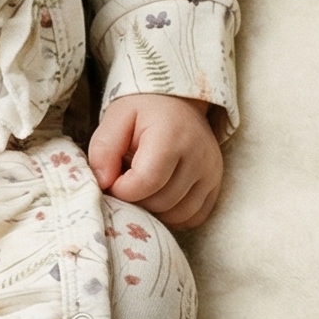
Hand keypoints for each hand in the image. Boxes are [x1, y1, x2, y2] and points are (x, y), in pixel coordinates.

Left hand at [87, 92, 223, 229]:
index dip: (121, 189)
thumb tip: (103, 182)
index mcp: (172, 136)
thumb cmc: (143, 109)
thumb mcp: (117, 117)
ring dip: (154, 210)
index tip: (113, 179)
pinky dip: (174, 215)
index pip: (146, 182)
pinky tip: (160, 197)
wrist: (179, 101)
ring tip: (143, 188)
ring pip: (178, 215)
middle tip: (125, 183)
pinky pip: (195, 217)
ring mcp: (211, 172)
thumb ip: (103, 149)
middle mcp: (198, 156)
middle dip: (136, 200)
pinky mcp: (216, 184)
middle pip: (162, 202)